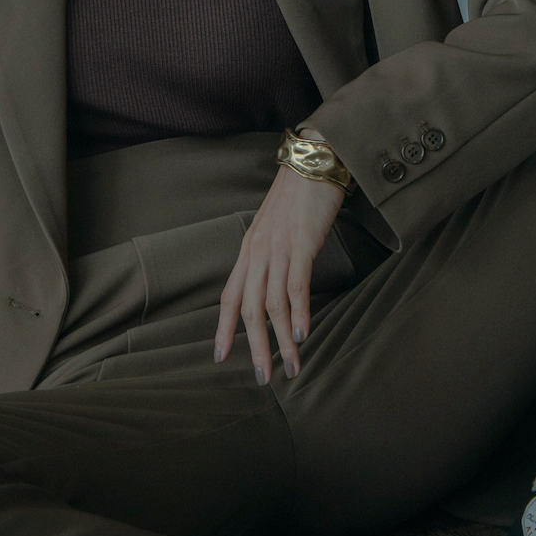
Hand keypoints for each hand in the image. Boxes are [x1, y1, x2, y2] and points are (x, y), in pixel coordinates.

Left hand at [213, 131, 344, 384]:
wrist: (314, 158)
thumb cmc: (299, 193)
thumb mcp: (277, 226)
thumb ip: (272, 254)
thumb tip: (276, 283)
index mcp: (249, 248)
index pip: (230, 295)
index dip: (223, 328)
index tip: (220, 357)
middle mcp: (258, 250)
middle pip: (248, 308)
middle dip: (253, 346)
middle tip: (261, 377)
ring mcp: (278, 246)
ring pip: (272, 303)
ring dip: (281, 340)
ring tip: (291, 368)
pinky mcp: (302, 241)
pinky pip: (296, 284)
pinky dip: (298, 313)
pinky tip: (302, 335)